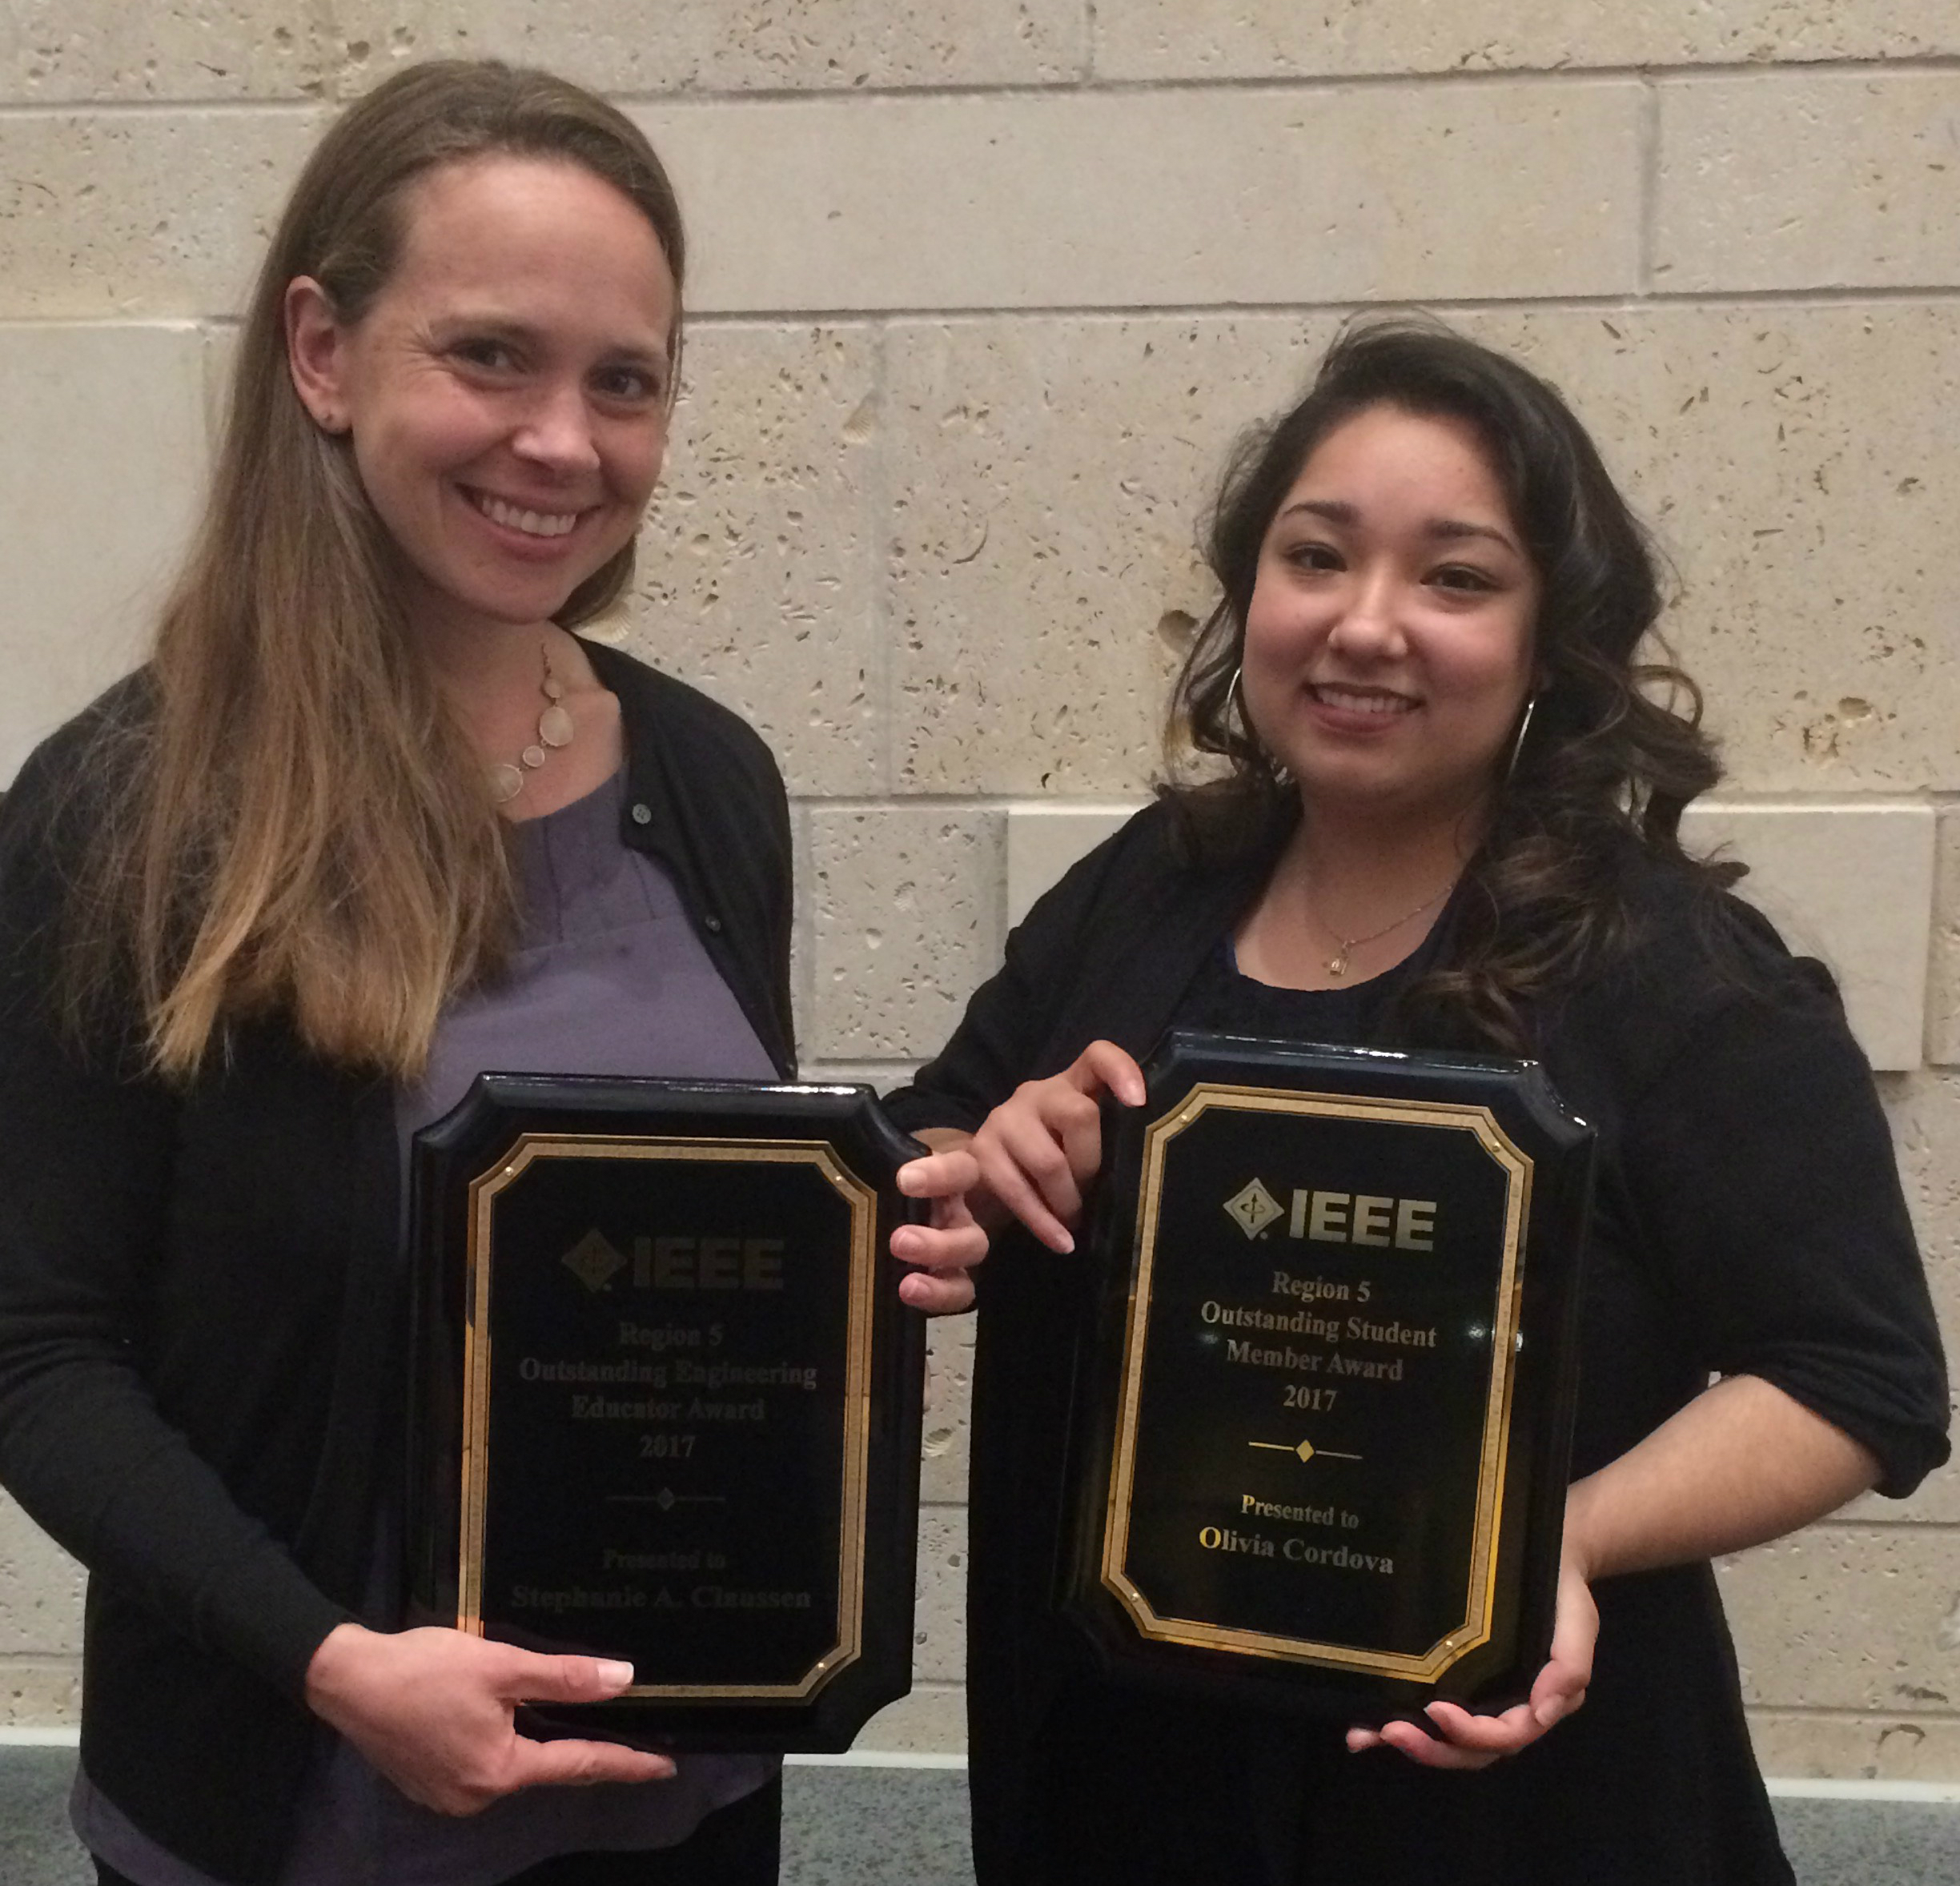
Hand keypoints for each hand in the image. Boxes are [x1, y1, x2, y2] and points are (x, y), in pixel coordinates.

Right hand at [305, 1623, 675, 1814]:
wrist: (346, 1678)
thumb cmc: (426, 1669)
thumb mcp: (502, 1665)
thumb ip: (565, 1678)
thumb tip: (624, 1681)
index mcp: (499, 1772)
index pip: (579, 1765)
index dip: (625, 1763)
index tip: (665, 1768)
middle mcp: (475, 1797)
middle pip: (542, 1768)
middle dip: (575, 1747)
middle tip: (618, 1728)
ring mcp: (447, 1797)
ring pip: (510, 1767)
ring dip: (530, 1742)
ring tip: (556, 1712)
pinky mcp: (427, 1786)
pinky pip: (481, 1767)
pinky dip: (499, 1745)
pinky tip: (504, 1719)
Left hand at [892, 1139, 987, 1313]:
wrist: (875, 1215)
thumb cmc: (883, 1186)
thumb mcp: (886, 1173)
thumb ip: (879, 1170)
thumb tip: (843, 1158)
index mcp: (950, 1181)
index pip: (959, 1171)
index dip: (939, 1176)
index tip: (904, 1180)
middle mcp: (959, 1216)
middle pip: (970, 1232)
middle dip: (938, 1243)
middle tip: (900, 1243)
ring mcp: (958, 1249)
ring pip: (968, 1263)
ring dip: (941, 1277)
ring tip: (908, 1285)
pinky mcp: (950, 1279)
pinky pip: (958, 1293)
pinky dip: (938, 1297)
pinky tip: (910, 1296)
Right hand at [969, 1041, 1144, 1252]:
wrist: (981, 1177)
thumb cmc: (1050, 1162)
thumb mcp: (1081, 1146)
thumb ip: (1107, 1141)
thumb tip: (1145, 1174)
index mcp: (1070, 1084)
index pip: (1097, 1056)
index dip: (1121, 1071)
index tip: (1139, 1102)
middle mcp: (1035, 1093)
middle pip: (1079, 1115)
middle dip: (1091, 1165)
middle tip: (1093, 1195)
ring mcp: (1004, 1119)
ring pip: (1049, 1160)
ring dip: (1068, 1200)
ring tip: (1075, 1220)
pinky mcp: (981, 1151)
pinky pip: (1017, 1190)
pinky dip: (1044, 1223)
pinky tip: (1061, 1242)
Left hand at [1343, 1545, 1595, 1768]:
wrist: (1549, 1554)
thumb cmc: (1562, 1591)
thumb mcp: (1578, 1623)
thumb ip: (1569, 1668)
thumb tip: (1543, 1712)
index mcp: (1536, 1702)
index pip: (1504, 1735)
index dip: (1471, 1733)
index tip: (1436, 1711)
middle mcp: (1506, 1707)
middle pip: (1470, 1749)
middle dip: (1432, 1748)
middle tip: (1391, 1731)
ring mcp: (1480, 1696)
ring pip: (1448, 1738)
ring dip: (1411, 1742)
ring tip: (1367, 1735)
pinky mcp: (1455, 1676)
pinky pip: (1429, 1710)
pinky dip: (1399, 1719)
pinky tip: (1362, 1726)